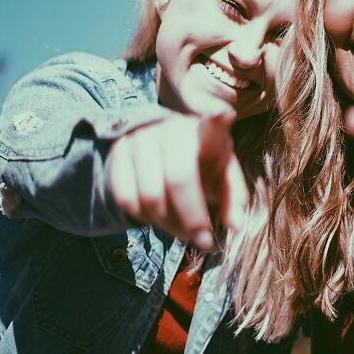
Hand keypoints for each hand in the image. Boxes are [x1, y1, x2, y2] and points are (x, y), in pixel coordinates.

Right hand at [106, 113, 249, 248]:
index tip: (223, 113)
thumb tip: (235, 225)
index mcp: (206, 132)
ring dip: (168, 225)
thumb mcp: (222, 177)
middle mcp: (172, 129)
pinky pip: (126, 199)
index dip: (217, 119)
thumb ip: (233, 199)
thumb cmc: (201, 164)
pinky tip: (156, 216)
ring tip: (182, 230)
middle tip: (203, 241)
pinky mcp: (118, 153)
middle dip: (192, 218)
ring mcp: (141, 139)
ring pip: (150, 196)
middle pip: (178, 178)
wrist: (159, 148)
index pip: (212, 124)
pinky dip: (143, 217)